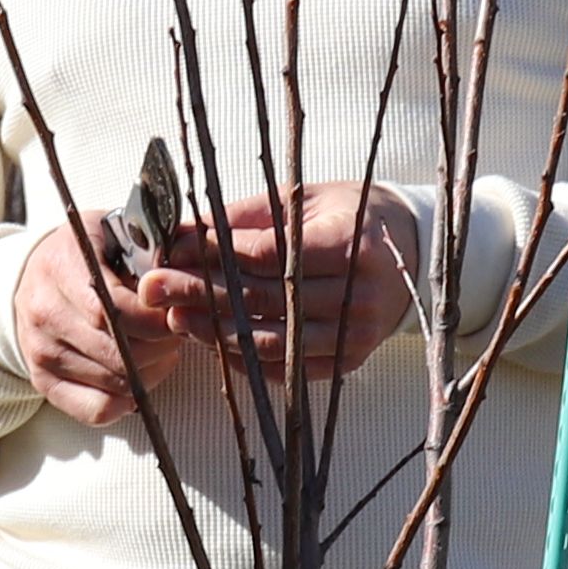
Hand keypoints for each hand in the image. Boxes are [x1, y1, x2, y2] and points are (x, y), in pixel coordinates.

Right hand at [14, 205, 216, 429]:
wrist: (30, 276)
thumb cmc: (85, 252)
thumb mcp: (112, 231)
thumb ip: (149, 246)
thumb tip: (190, 268)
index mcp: (61, 267)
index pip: (112, 310)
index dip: (155, 320)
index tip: (176, 313)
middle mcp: (44, 313)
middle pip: (117, 352)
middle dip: (160, 347)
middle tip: (177, 334)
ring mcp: (41, 352)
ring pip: (114, 382)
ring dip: (150, 372)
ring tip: (161, 351)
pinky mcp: (43, 383)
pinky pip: (95, 409)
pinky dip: (126, 401)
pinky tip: (137, 377)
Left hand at [180, 179, 421, 380]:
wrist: (412, 249)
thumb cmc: (351, 216)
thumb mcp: (303, 200)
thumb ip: (245, 218)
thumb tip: (182, 231)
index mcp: (349, 246)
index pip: (268, 256)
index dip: (214, 254)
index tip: (172, 249)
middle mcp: (356, 295)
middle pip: (264, 300)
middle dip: (201, 293)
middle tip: (155, 286)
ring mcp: (355, 335)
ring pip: (272, 340)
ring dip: (216, 332)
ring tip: (175, 316)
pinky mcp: (349, 362)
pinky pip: (288, 368)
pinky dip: (246, 359)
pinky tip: (212, 341)